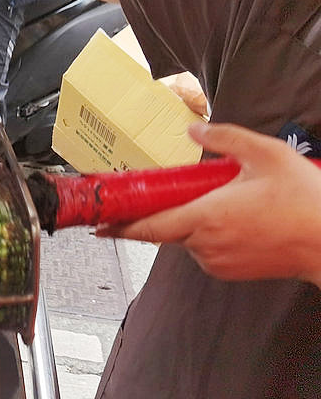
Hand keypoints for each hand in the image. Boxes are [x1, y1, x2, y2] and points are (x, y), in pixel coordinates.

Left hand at [97, 122, 320, 285]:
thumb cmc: (303, 200)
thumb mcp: (266, 155)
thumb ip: (225, 138)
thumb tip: (194, 126)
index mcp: (205, 217)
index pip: (148, 226)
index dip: (120, 226)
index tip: (98, 224)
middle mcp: (204, 244)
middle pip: (167, 228)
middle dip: (168, 210)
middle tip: (186, 192)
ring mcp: (214, 261)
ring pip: (188, 238)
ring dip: (195, 220)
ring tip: (234, 203)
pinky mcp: (227, 271)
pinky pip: (205, 249)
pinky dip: (211, 234)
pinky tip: (241, 220)